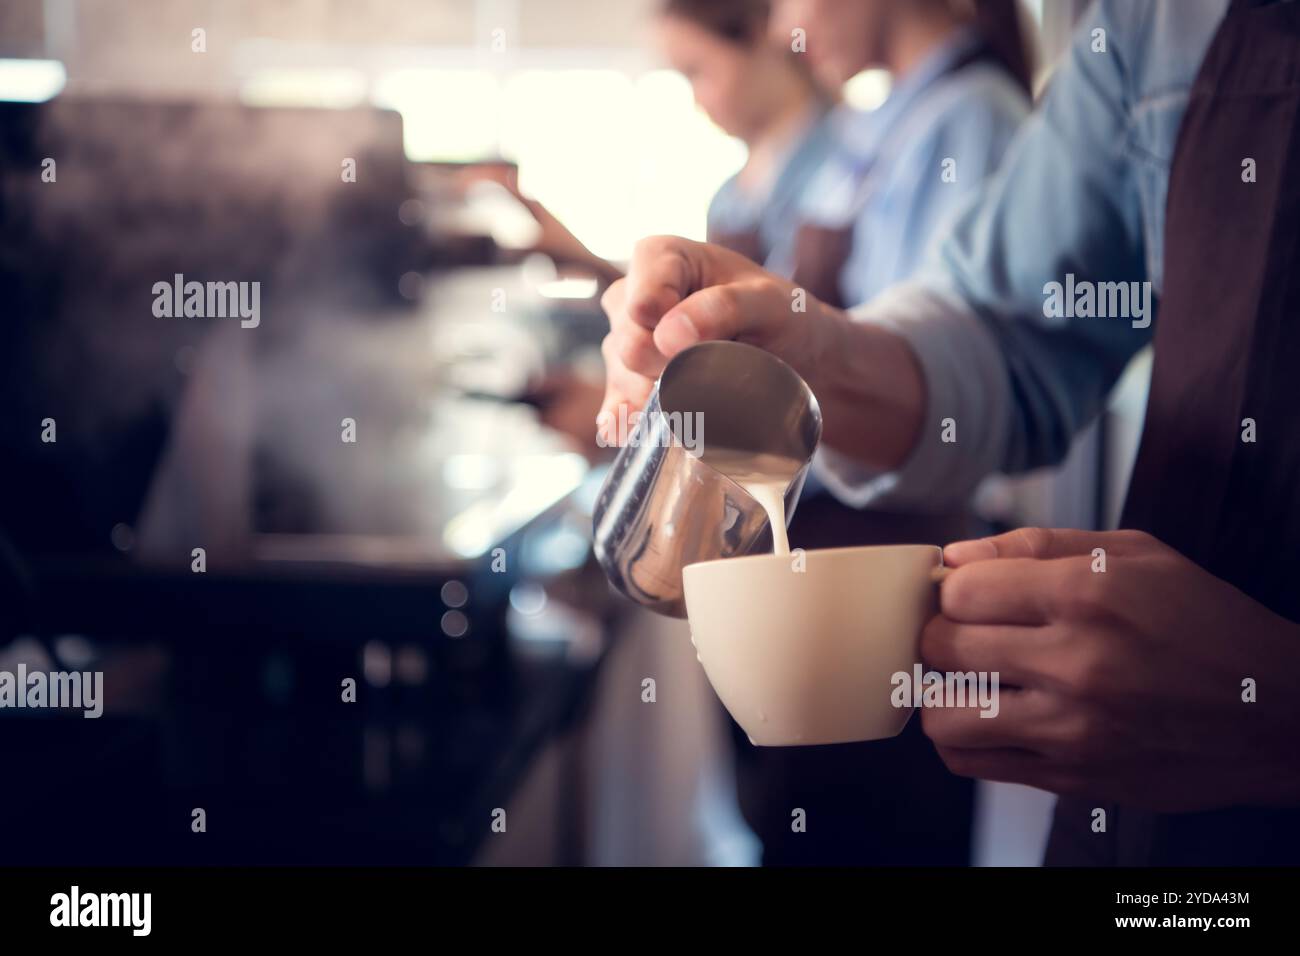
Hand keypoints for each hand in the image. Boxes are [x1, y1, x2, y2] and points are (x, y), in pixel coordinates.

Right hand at [595, 236, 922, 466]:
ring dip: (661, 398)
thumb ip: (723, 307)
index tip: (703, 341)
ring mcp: (624, 341)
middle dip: (669, 368)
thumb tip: (667, 337)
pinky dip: (632, 424)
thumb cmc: (780, 316)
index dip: (667, 330)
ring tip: (705, 390)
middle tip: (713, 368)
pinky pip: (614, 410)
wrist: (794, 358)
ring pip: (623, 380)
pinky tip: (652, 430)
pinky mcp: (626, 383)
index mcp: (658, 258)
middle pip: (628, 347)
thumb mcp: (769, 302)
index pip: (640, 303)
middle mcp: (632, 296)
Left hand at [921, 527, 1299, 810]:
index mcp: (1089, 595)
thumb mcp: (1134, 554)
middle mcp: (1077, 663)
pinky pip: (976, 764)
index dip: (953, 587)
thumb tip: (954, 557)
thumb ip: (1035, 545)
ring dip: (941, 693)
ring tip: (967, 677)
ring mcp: (1073, 729)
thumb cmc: (1204, 623)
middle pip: (943, 647)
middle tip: (963, 631)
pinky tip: (984, 715)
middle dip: (940, 633)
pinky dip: (963, 739)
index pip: (961, 590)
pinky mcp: (1075, 777)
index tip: (968, 593)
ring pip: (944, 715)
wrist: (1275, 713)